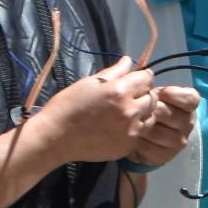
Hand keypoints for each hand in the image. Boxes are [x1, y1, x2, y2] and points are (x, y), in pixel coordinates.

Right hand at [33, 57, 153, 165]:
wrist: (55, 137)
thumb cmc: (68, 105)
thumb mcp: (89, 82)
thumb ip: (114, 72)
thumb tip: (129, 60)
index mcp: (119, 91)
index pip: (146, 78)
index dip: (142, 77)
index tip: (136, 80)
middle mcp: (129, 111)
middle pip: (152, 98)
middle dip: (144, 94)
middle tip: (130, 96)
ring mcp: (130, 131)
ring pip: (150, 117)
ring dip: (143, 112)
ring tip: (126, 112)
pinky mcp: (127, 146)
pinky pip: (140, 133)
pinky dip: (134, 128)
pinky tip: (119, 127)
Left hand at [129, 84, 197, 170]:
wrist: (146, 137)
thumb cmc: (150, 109)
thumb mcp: (153, 94)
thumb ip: (149, 85)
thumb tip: (133, 68)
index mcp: (189, 106)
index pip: (191, 98)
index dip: (174, 94)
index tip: (160, 93)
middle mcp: (188, 124)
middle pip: (169, 114)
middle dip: (150, 110)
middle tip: (139, 109)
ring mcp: (178, 142)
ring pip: (157, 132)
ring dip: (142, 126)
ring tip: (133, 123)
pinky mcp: (165, 156)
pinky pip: (148, 148)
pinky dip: (137, 142)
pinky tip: (133, 136)